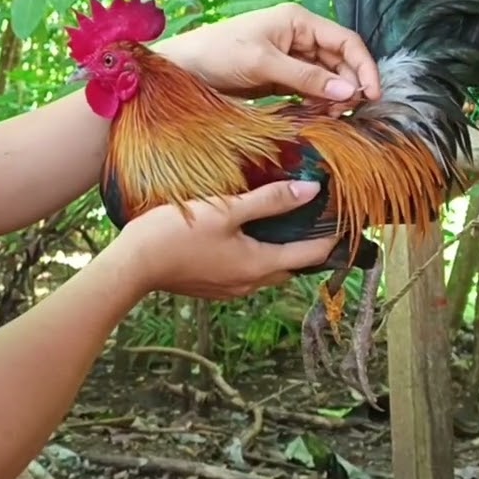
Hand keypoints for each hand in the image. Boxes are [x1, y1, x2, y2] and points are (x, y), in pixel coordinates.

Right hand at [111, 180, 337, 300]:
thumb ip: (270, 199)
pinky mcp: (211, 286)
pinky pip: (244, 271)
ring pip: (267, 269)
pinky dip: (254, 254)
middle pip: (291, 264)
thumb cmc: (178, 233)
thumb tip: (312, 189)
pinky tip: (242, 235)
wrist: (133, 264)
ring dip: (278, 249)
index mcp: (260, 265)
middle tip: (314, 217)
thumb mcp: (227, 209)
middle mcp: (250, 283)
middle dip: (306, 244)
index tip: (345, 218)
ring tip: (279, 222)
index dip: (331, 236)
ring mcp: (229, 289)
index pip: (311, 254)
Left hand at [155, 2, 380, 114]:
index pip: (345, 41)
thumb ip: (307, 78)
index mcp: (298, 21)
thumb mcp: (264, 64)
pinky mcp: (278, 77)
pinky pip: (308, 89)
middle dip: (349, 84)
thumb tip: (349, 91)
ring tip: (335, 117)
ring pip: (325, 77)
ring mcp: (288, 57)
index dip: (364, 66)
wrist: (182, 68)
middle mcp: (298, 36)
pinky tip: (320, 116)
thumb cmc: (217, 54)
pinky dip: (317, 102)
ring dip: (334, 96)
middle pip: (339, 60)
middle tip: (350, 112)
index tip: (373, 95)